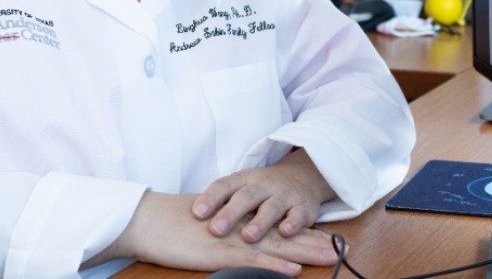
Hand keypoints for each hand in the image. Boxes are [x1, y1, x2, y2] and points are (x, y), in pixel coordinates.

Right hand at [96, 191, 335, 274]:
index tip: (328, 238)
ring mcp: (234, 240)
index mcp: (239, 221)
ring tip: (330, 257)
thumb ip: (227, 231)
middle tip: (342, 248)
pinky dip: (275, 266)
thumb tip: (241, 238)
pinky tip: (293, 271)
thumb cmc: (172, 226)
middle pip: (285, 236)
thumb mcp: (206, 226)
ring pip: (277, 247)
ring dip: (305, 253)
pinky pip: (253, 260)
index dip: (304, 233)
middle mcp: (242, 228)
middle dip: (314, 242)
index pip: (278, 226)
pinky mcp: (221, 254)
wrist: (149, 220)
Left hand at [193, 150, 336, 242]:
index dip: (210, 198)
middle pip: (246, 197)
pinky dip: (292, 223)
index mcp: (244, 179)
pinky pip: (298, 215)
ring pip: (272, 207)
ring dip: (260, 222)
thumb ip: (220, 202)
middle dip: (231, 213)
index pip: (224, 185)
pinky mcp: (302, 207)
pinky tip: (285, 232)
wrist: (302, 177)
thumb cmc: (261, 189)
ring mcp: (283, 195)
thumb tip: (185, 218)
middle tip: (216, 229)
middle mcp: (263, 185)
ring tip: (248, 236)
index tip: (196, 212)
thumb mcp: (241, 188)